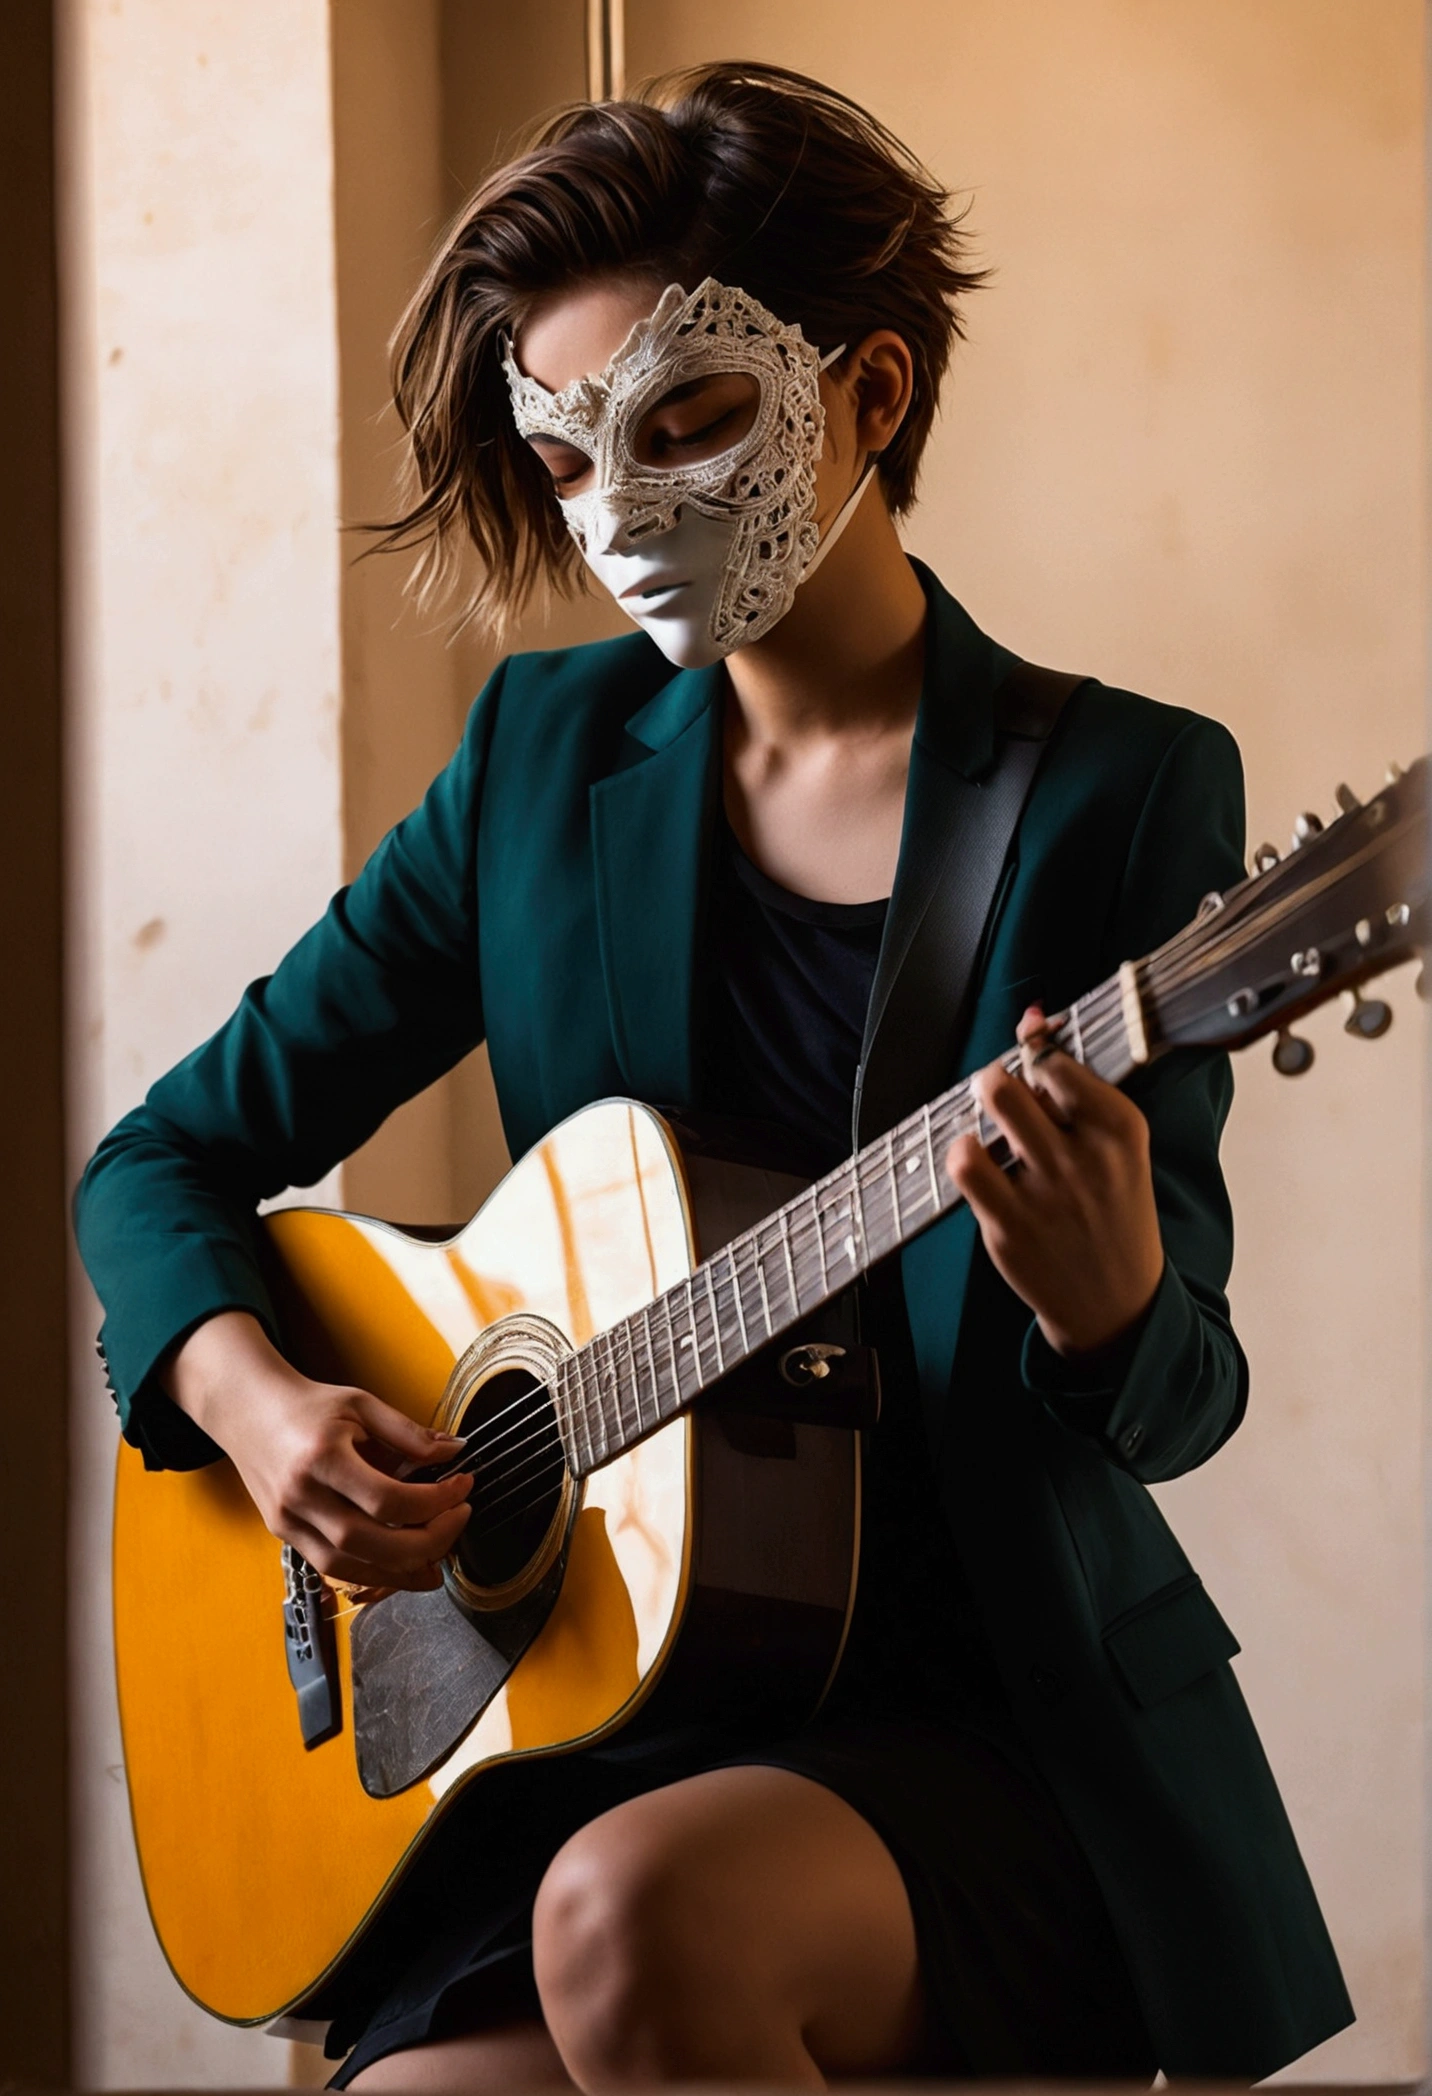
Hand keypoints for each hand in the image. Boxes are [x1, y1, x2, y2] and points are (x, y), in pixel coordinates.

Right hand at [162, 1310, 471, 1589]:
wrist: (247, 1410)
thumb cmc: (307, 1405)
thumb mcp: (362, 1404)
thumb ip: (409, 1433)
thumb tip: (456, 1451)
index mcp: (321, 1457)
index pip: (387, 1499)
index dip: (435, 1500)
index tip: (463, 1486)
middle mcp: (301, 1496)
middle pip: (370, 1543)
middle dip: (426, 1542)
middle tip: (458, 1521)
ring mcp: (288, 1521)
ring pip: (349, 1566)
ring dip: (400, 1572)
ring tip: (437, 1561)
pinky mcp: (284, 1533)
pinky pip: (331, 1566)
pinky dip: (371, 1571)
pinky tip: (400, 1565)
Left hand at [945, 1007, 1164, 1356]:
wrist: (1117, 1303)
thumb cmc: (1113, 1213)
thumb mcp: (1117, 1149)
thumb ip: (1076, 1086)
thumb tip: (1032, 1015)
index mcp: (1122, 1130)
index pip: (1059, 1062)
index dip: (1033, 1046)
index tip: (1028, 1044)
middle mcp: (1087, 1158)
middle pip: (1015, 1081)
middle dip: (996, 1076)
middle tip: (995, 1088)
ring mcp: (1047, 1194)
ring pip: (991, 1113)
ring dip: (978, 1108)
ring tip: (983, 1124)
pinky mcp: (1010, 1227)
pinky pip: (967, 1166)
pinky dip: (961, 1152)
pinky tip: (975, 1159)